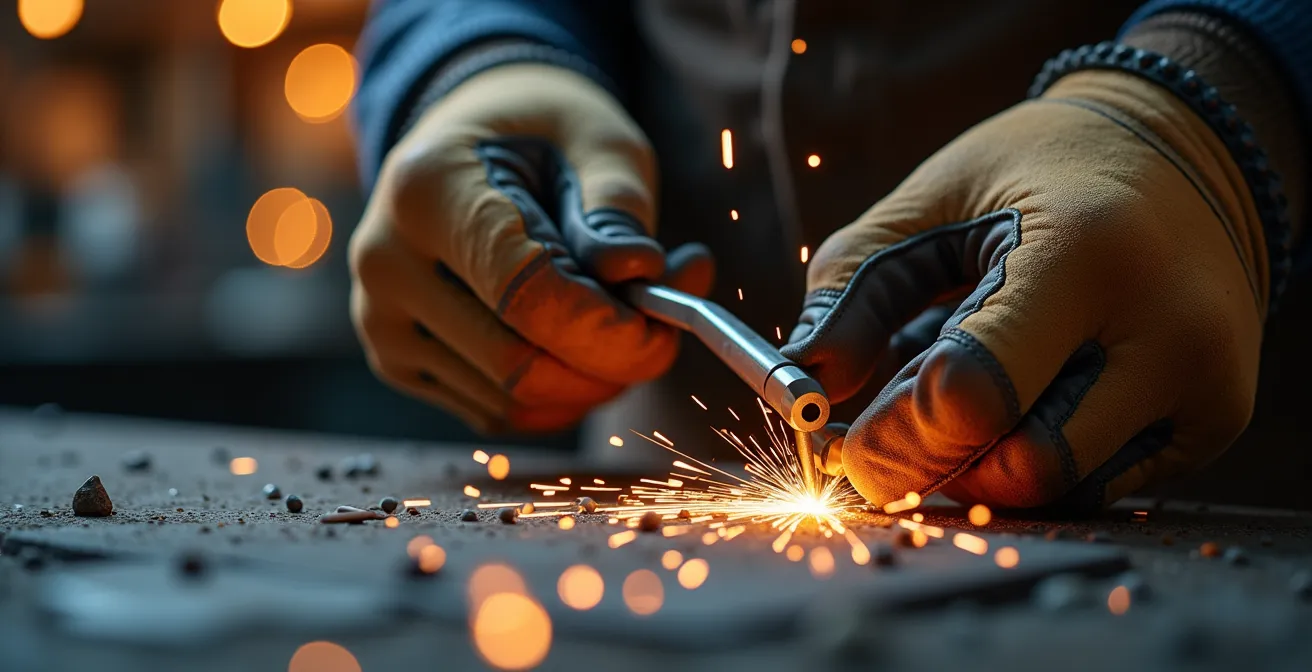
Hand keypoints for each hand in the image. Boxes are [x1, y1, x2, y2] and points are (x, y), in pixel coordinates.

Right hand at [350, 64, 712, 433]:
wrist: (470, 140)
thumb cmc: (542, 133)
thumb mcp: (597, 139)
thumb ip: (619, 207)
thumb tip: (638, 272)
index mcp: (426, 190)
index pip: (526, 296)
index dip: (608, 330)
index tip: (666, 327)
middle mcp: (385, 261)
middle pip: (516, 364)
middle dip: (608, 365)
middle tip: (663, 329)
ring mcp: (382, 320)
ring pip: (512, 402)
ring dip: (591, 381)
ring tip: (626, 319)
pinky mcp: (397, 361)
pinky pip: (497, 413)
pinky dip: (558, 396)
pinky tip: (583, 343)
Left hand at [782, 70, 1267, 510]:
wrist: (1186, 152)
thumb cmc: (1040, 166)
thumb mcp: (934, 198)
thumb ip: (854, 288)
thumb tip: (803, 390)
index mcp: (1085, 254)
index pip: (973, 393)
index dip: (893, 439)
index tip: (843, 446)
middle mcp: (1167, 328)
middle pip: (1023, 464)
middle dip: (933, 466)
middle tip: (885, 437)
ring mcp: (1204, 381)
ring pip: (1061, 487)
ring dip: (981, 469)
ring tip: (955, 399)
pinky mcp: (1218, 415)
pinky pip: (1102, 481)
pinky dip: (1033, 457)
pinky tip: (1018, 403)